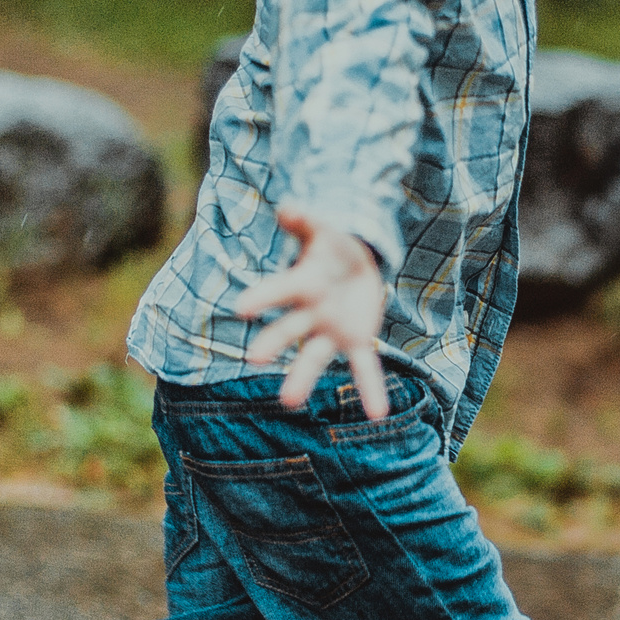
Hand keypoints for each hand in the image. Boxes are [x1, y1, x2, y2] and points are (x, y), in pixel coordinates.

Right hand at [231, 204, 391, 417]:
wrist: (356, 264)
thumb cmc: (333, 246)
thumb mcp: (323, 230)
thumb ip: (305, 220)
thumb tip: (286, 206)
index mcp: (304, 283)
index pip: (281, 290)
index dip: (263, 298)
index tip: (241, 308)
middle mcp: (311, 312)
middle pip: (290, 328)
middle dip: (274, 342)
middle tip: (254, 359)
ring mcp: (331, 330)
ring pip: (315, 355)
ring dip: (302, 377)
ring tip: (289, 402)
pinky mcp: (355, 341)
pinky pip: (364, 368)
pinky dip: (371, 389)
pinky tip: (378, 413)